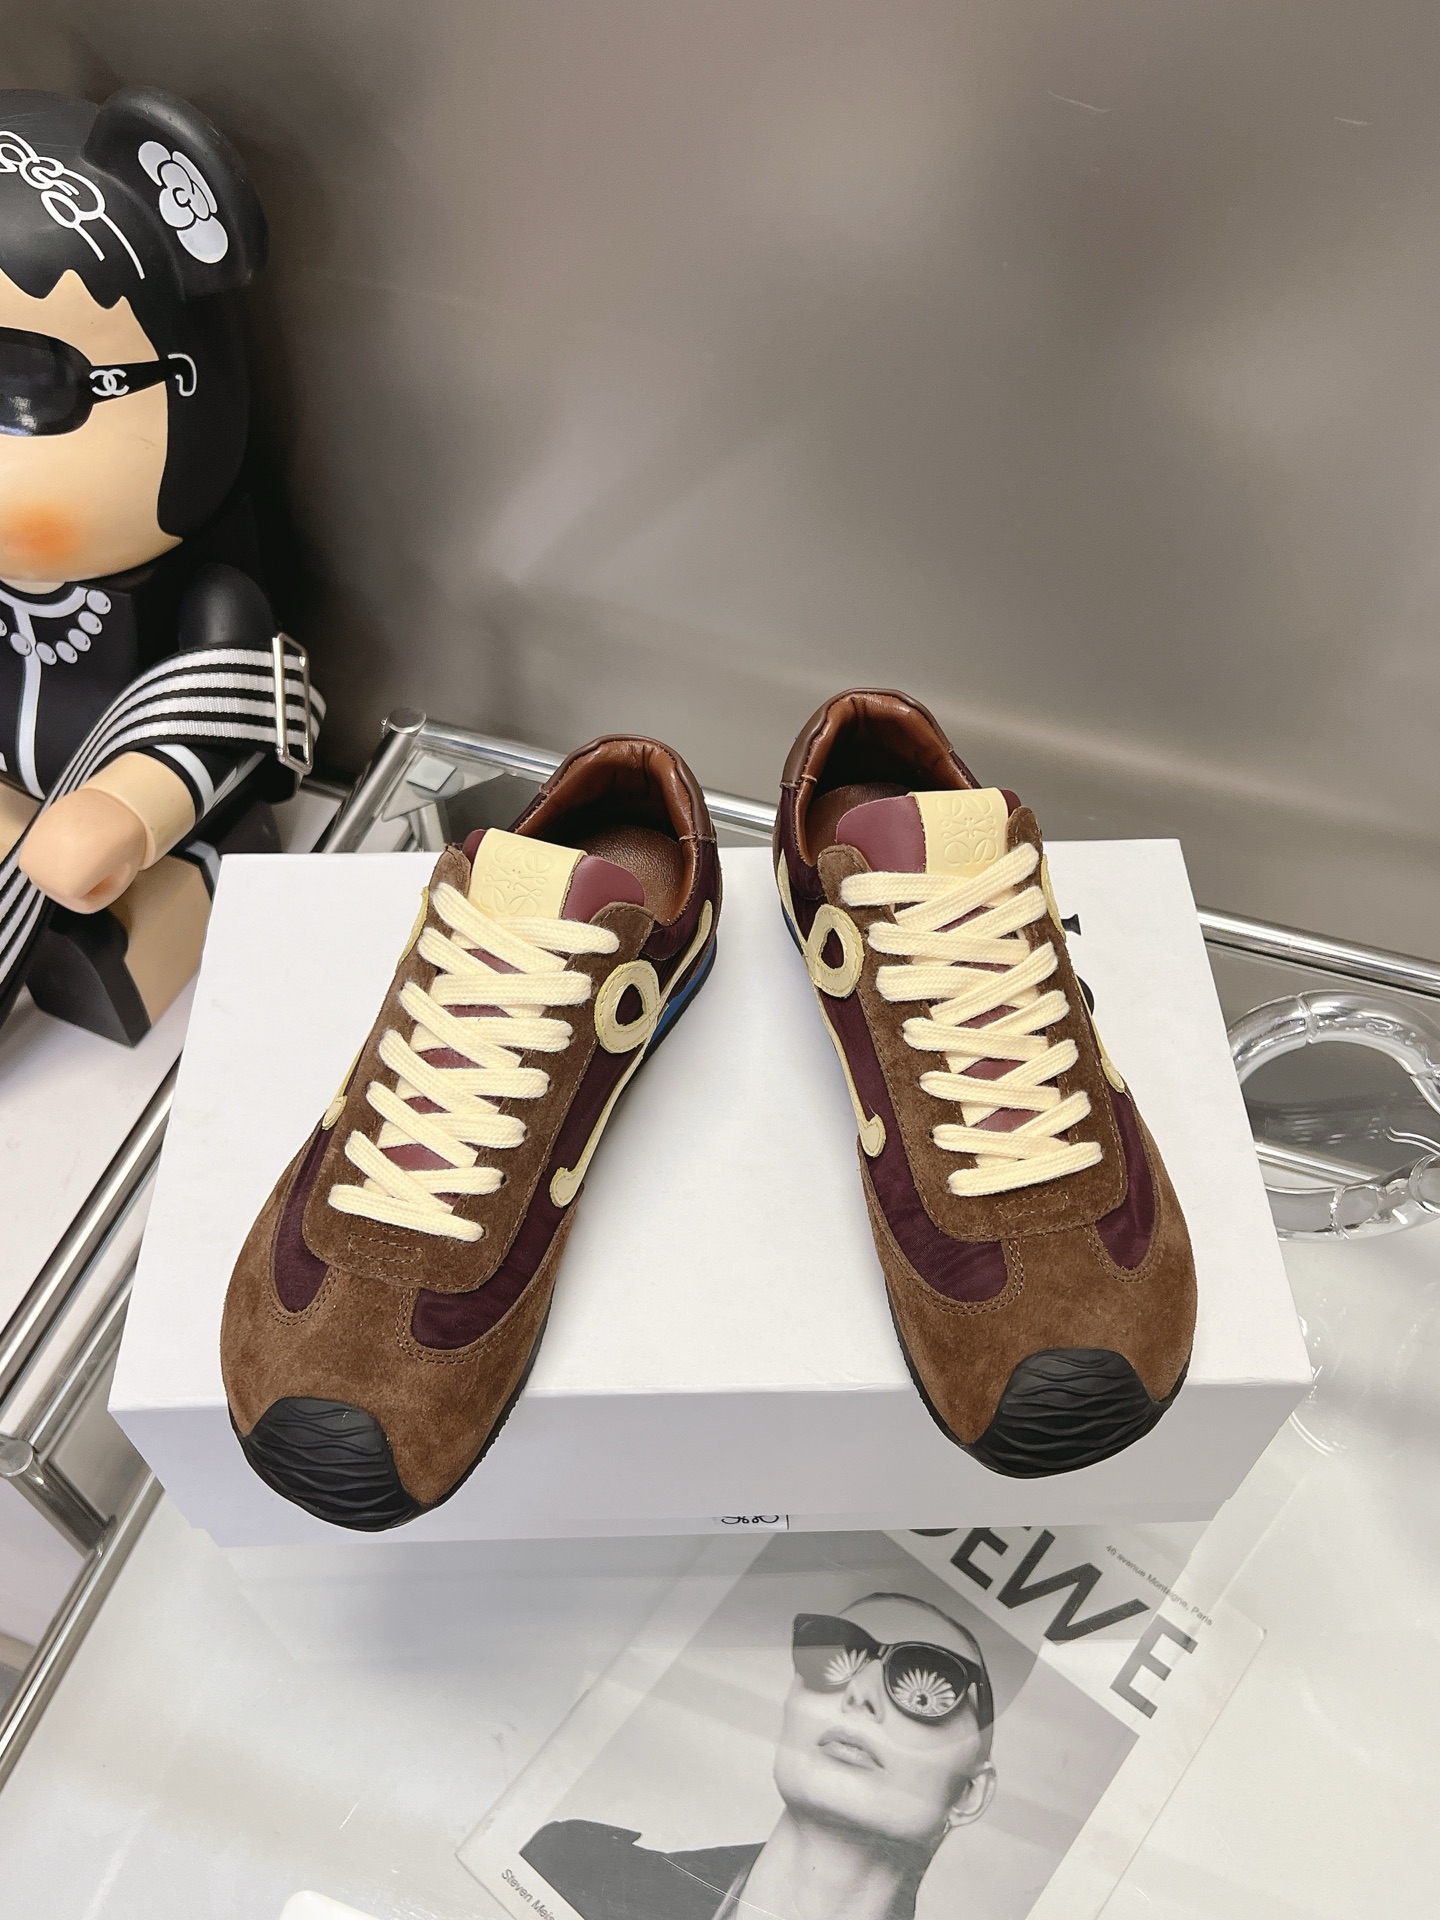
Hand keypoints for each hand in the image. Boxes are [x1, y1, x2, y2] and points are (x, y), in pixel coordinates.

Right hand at [18, 787, 147, 911]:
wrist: (114, 798)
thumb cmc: (123, 839)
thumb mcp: (120, 877)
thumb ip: (99, 892)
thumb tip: (87, 890)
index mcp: (65, 885)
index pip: (83, 904)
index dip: (106, 891)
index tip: (118, 873)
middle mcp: (42, 871)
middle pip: (65, 892)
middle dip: (87, 882)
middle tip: (107, 862)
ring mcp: (33, 851)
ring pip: (53, 875)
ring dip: (72, 868)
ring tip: (93, 851)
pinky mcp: (32, 834)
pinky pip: (47, 856)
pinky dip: (62, 853)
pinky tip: (79, 841)